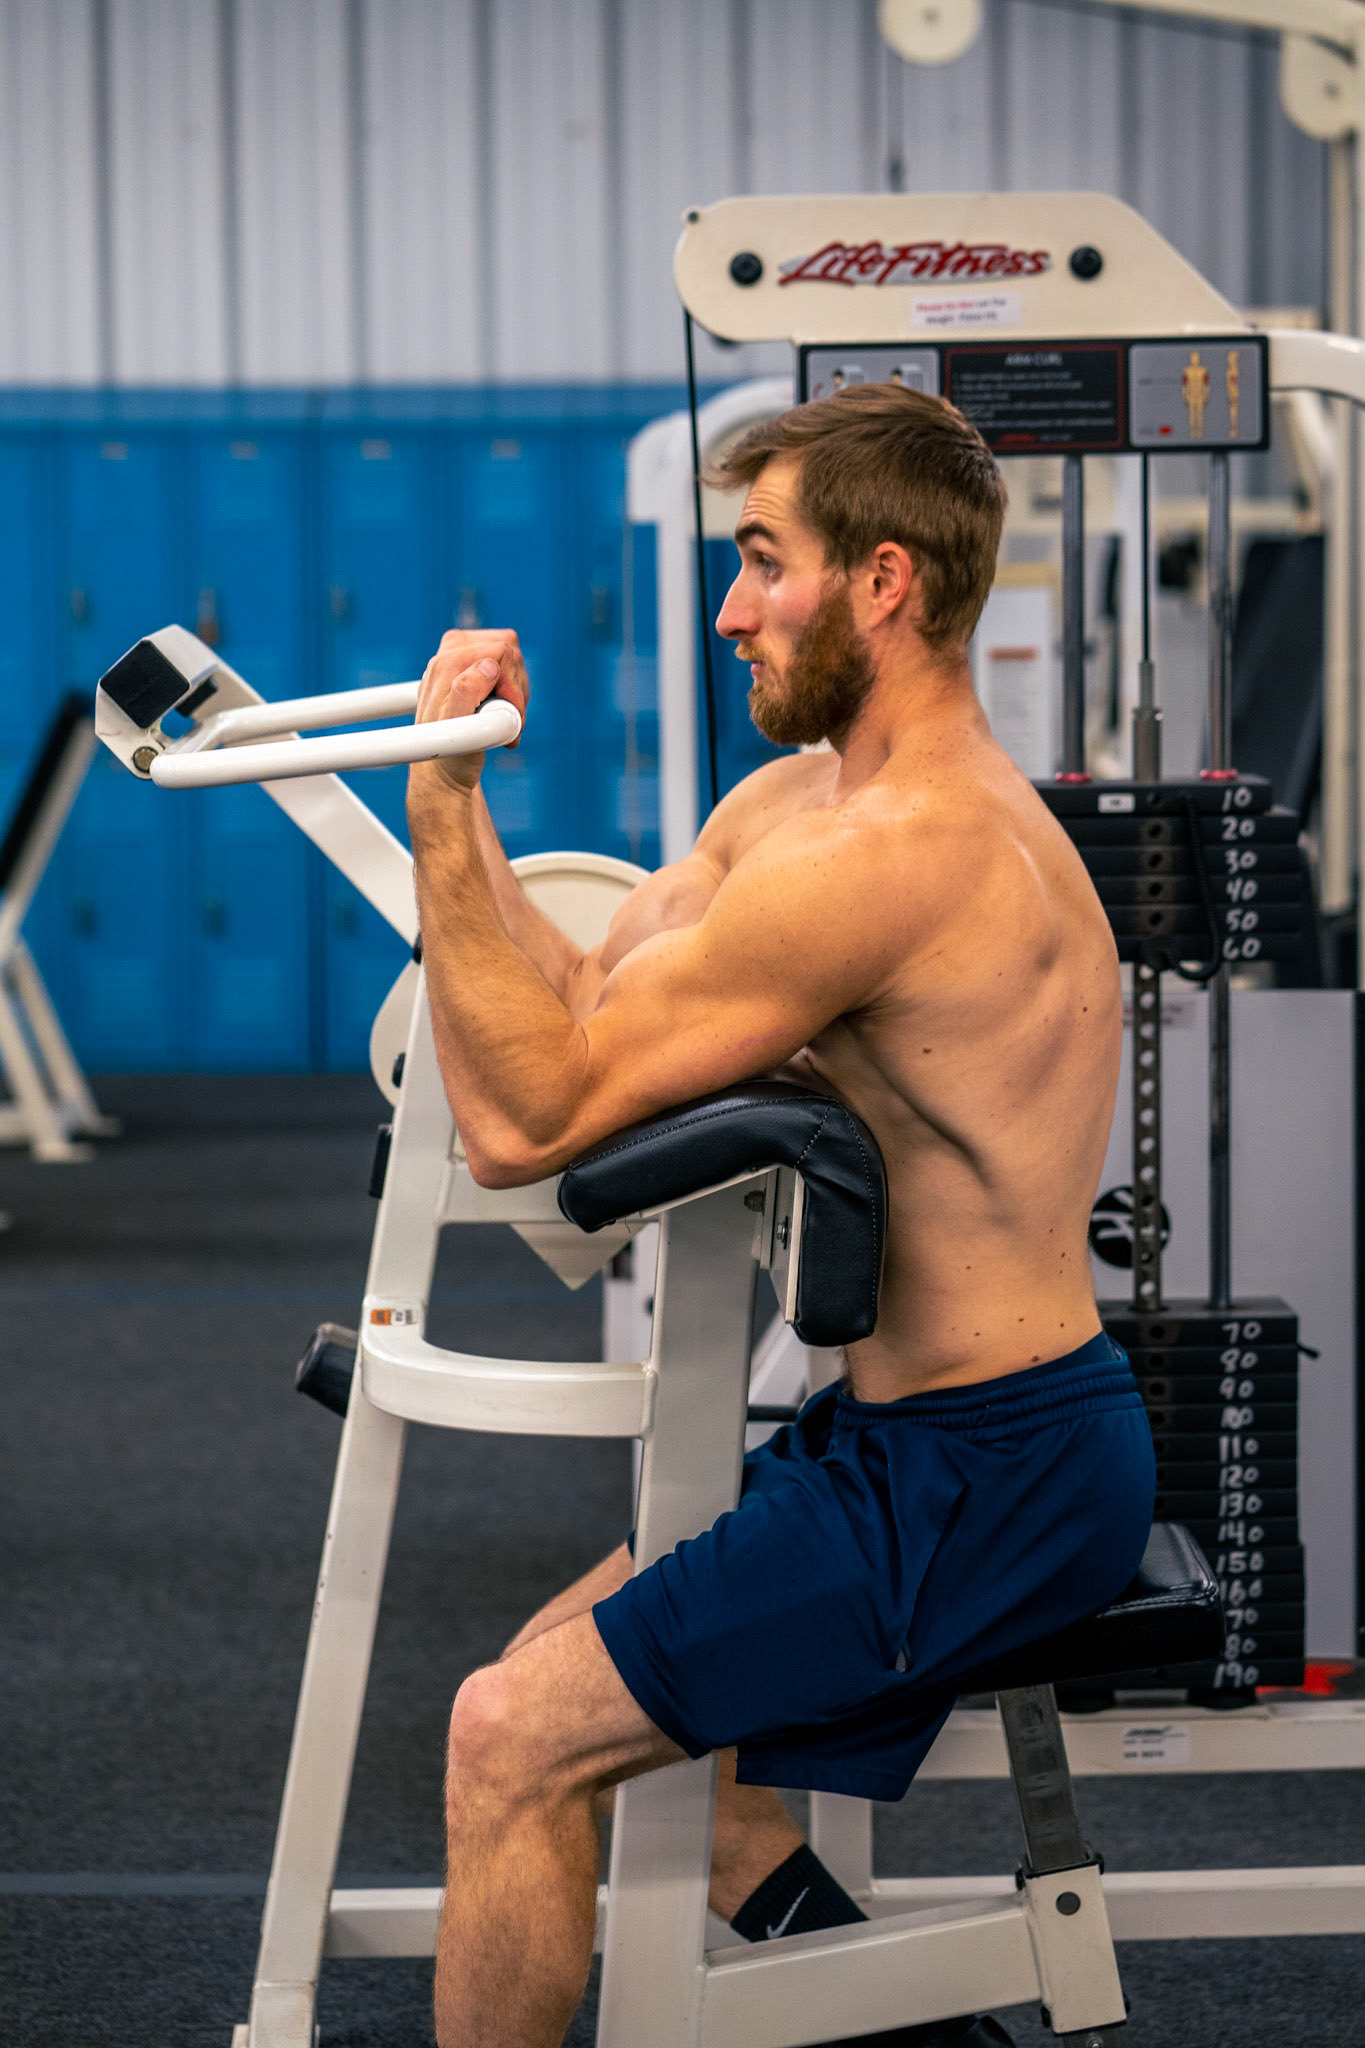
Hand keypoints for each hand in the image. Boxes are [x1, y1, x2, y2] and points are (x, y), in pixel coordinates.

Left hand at [410, 628, 529, 797]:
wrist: (442, 770)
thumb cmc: (449, 757)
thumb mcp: (457, 732)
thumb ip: (468, 692)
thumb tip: (488, 666)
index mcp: (447, 663)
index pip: (502, 652)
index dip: (514, 686)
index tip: (509, 714)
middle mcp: (450, 654)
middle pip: (509, 651)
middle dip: (516, 688)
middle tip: (508, 720)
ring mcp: (459, 659)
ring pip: (512, 659)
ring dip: (516, 692)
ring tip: (503, 720)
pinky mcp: (470, 668)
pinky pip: (508, 666)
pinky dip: (511, 691)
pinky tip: (501, 712)